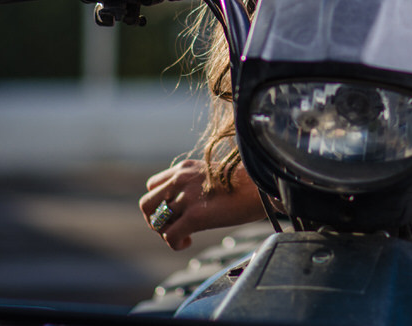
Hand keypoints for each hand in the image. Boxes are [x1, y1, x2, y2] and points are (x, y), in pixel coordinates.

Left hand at [140, 159, 265, 249]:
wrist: (264, 185)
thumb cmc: (249, 182)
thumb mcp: (215, 174)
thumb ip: (198, 183)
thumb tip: (198, 201)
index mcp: (186, 168)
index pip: (153, 185)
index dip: (160, 203)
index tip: (175, 212)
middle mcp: (181, 179)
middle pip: (146, 204)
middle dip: (155, 220)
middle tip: (173, 228)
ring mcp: (186, 197)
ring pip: (154, 220)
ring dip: (164, 232)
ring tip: (183, 236)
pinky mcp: (195, 216)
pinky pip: (170, 236)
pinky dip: (175, 244)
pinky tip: (188, 243)